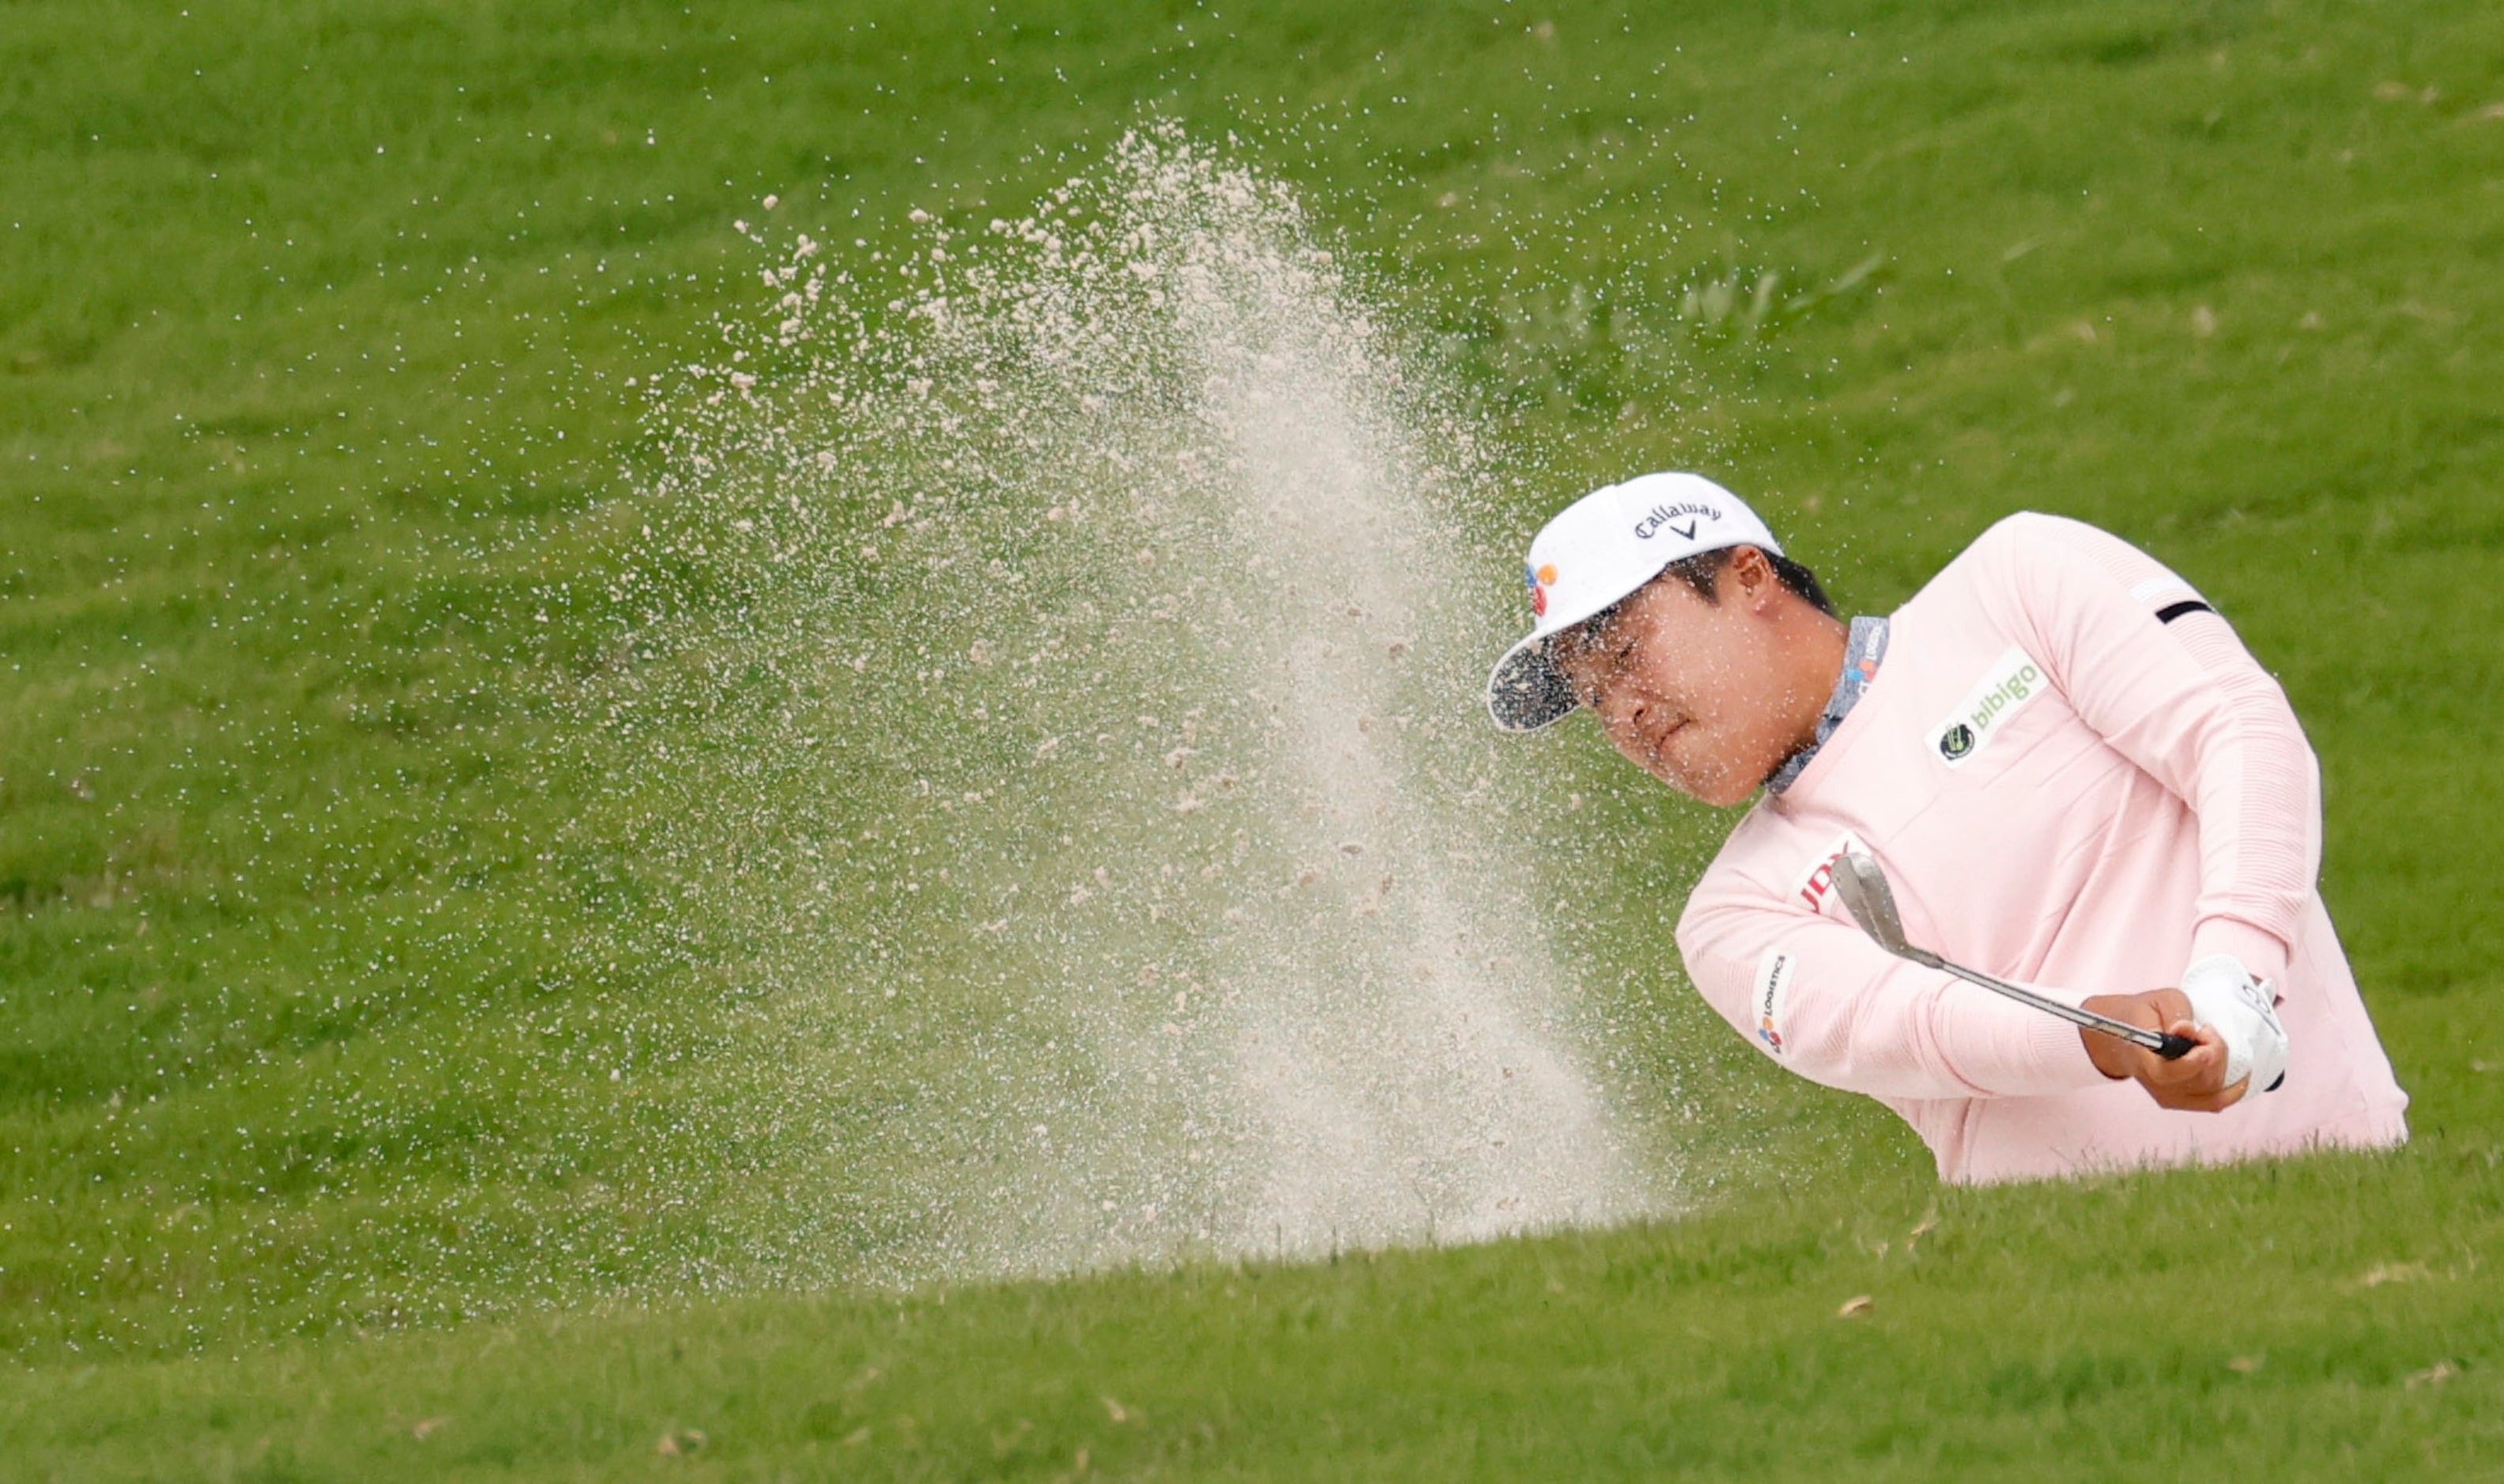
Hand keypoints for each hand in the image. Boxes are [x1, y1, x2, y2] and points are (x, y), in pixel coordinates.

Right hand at [2078, 989, 2251, 1112]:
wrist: (2124, 1036)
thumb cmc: (2145, 1015)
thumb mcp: (2159, 1000)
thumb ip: (2176, 1012)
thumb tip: (2187, 1030)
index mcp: (2141, 1055)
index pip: (2167, 1073)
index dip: (2192, 1062)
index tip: (2203, 1039)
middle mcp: (2153, 1082)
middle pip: (2198, 1080)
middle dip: (2214, 1050)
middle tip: (2205, 1029)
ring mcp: (2166, 1095)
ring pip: (2210, 1089)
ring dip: (2221, 1062)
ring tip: (2208, 1041)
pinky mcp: (2179, 1101)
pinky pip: (2213, 1103)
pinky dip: (2233, 1091)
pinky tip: (2241, 1077)